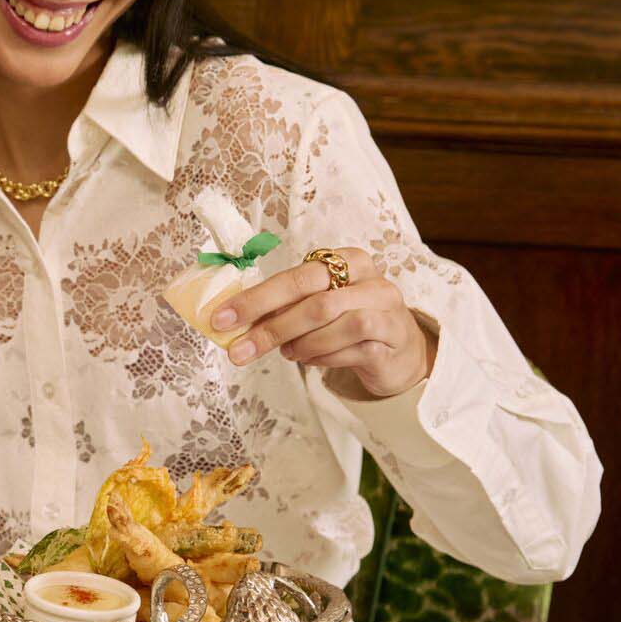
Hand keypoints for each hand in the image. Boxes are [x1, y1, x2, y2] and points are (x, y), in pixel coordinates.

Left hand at [213, 248, 436, 396]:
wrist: (399, 351)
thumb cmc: (348, 322)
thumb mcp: (319, 304)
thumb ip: (285, 305)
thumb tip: (234, 320)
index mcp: (349, 261)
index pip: (296, 277)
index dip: (256, 298)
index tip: (222, 318)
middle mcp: (372, 282)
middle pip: (315, 301)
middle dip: (271, 327)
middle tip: (239, 349)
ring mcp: (387, 311)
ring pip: (335, 325)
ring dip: (300, 343)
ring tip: (285, 352)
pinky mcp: (392, 341)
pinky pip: (351, 350)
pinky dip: (322, 357)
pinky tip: (310, 360)